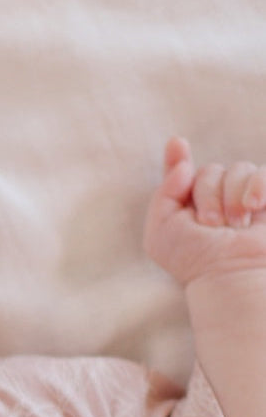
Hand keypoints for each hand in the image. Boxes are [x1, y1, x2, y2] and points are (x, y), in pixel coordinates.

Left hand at [144, 136, 265, 285]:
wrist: (230, 272)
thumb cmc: (192, 258)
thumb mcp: (161, 230)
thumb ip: (164, 193)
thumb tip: (185, 164)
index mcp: (186, 205)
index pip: (182, 173)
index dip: (177, 157)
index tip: (177, 144)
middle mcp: (214, 198)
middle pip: (210, 170)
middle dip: (207, 196)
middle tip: (210, 225)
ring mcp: (243, 196)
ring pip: (237, 169)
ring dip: (232, 197)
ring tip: (233, 226)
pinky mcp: (265, 196)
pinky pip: (262, 173)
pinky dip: (257, 188)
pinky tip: (254, 210)